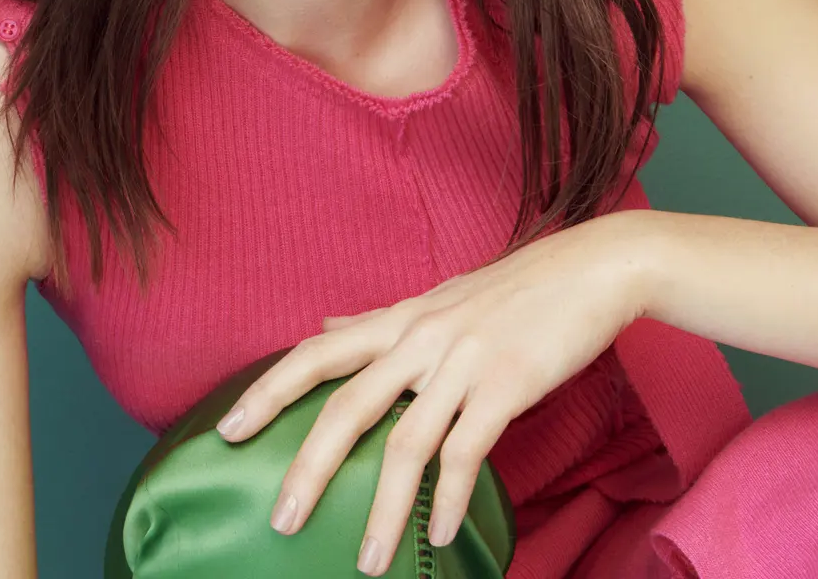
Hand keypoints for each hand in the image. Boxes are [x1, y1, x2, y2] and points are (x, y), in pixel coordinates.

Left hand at [213, 209, 652, 575]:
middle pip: (347, 404)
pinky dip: (450, 500)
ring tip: (368, 562)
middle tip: (281, 519)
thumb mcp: (437, 297)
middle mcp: (421, 338)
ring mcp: (462, 361)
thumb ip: (378, 320)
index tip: (228, 428)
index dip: (269, 388)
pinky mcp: (506, 385)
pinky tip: (440, 535)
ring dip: (384, 510)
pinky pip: (466, 453)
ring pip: (406, 443)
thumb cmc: (514, 288)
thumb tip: (324, 326)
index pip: (318, 351)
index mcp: (401, 318)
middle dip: (309, 465)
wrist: (589, 269)